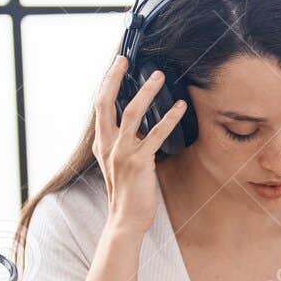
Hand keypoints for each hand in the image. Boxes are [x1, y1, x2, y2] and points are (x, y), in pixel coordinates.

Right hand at [92, 54, 185, 236]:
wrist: (125, 221)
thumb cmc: (128, 195)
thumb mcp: (119, 166)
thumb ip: (124, 146)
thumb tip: (139, 129)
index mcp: (101, 145)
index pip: (100, 107)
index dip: (107, 84)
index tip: (117, 66)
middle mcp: (107, 146)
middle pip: (106, 102)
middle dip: (115, 78)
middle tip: (125, 59)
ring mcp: (122, 153)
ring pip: (131, 113)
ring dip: (147, 92)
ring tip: (159, 77)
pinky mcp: (139, 162)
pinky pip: (156, 134)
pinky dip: (169, 119)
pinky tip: (180, 108)